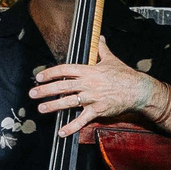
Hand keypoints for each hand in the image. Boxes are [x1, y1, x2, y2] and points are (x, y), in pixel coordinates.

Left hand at [31, 50, 161, 137]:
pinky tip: (61, 132)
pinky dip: (71, 127)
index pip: (65, 70)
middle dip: (45, 90)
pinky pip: (82, 120)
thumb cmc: (125, 74)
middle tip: (32, 93)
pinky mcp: (98, 110)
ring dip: (53, 106)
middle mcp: (88, 84)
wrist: (138, 90)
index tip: (39, 77)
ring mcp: (92, 98)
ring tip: (41, 108)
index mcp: (89, 71)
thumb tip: (100, 38)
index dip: (51, 73)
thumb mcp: (112, 59)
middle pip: (62, 86)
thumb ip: (103, 49)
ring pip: (68, 102)